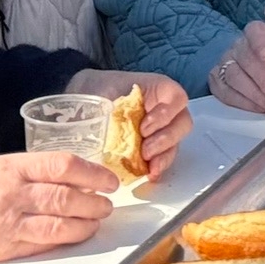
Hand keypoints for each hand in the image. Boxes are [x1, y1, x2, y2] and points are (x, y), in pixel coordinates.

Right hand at [0, 151, 116, 263]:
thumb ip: (31, 171)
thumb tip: (71, 176)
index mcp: (11, 167)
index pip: (63, 164)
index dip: (93, 172)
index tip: (108, 178)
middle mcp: (12, 193)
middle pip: (67, 195)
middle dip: (95, 200)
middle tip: (108, 202)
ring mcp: (9, 222)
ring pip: (61, 223)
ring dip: (86, 223)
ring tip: (97, 220)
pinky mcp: (6, 247)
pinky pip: (44, 244)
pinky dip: (66, 240)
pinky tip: (76, 235)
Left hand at [66, 67, 194, 174]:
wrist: (82, 101)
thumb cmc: (96, 90)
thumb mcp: (103, 90)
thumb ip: (109, 103)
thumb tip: (106, 123)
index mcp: (157, 89)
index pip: (176, 98)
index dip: (166, 114)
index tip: (144, 127)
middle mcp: (163, 109)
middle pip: (182, 123)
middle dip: (166, 139)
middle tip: (145, 149)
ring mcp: (158, 130)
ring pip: (175, 143)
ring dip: (164, 156)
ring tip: (148, 165)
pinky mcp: (151, 149)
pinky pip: (163, 158)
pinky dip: (158, 167)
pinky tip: (149, 174)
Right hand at [208, 23, 264, 113]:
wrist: (247, 67)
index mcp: (258, 33)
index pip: (255, 31)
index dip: (260, 41)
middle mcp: (239, 45)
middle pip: (247, 58)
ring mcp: (225, 62)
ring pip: (235, 76)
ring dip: (256, 94)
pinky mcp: (216, 80)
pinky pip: (226, 92)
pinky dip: (244, 102)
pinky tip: (259, 108)